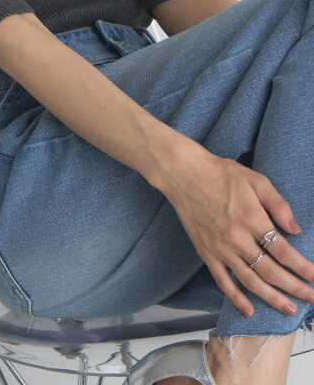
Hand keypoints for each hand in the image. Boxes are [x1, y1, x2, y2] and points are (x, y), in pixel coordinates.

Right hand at [160, 142, 313, 316]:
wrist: (184, 174)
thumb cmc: (221, 174)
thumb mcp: (256, 180)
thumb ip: (278, 204)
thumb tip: (296, 229)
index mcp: (251, 218)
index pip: (283, 251)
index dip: (302, 267)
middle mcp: (237, 238)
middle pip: (271, 271)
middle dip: (294, 287)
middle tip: (312, 298)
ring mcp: (220, 248)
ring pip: (250, 281)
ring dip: (272, 298)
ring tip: (289, 309)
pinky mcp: (206, 253)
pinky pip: (223, 281)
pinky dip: (236, 298)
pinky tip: (250, 310)